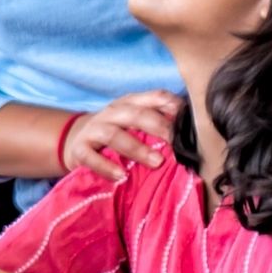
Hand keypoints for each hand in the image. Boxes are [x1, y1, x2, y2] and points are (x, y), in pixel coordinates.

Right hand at [59, 91, 180, 181]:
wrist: (77, 140)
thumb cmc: (117, 133)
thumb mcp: (136, 124)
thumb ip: (160, 125)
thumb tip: (194, 135)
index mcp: (131, 103)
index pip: (155, 97)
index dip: (173, 106)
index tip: (190, 121)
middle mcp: (112, 112)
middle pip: (136, 114)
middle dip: (158, 127)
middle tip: (177, 144)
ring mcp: (93, 129)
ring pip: (114, 134)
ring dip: (136, 148)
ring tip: (156, 162)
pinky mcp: (79, 148)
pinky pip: (90, 156)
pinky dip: (105, 166)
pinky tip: (121, 176)